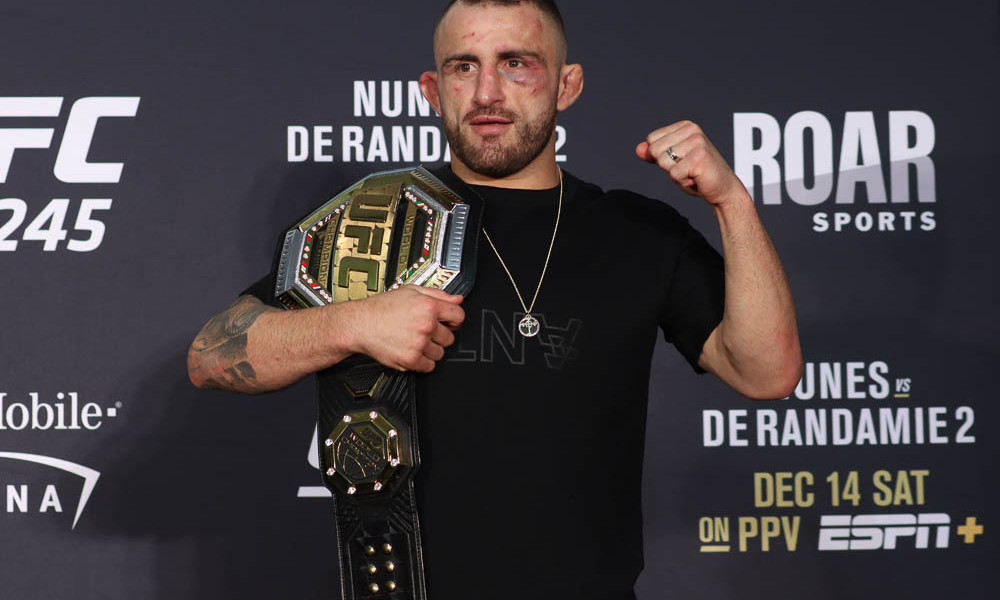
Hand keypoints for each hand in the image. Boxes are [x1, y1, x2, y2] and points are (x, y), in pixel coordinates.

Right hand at [345, 285, 464, 372]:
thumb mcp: (410, 291)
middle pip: (450, 337)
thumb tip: (457, 299)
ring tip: (415, 340)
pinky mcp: (411, 359)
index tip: (447, 322)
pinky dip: (422, 362)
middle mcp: (426, 324)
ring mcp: (419, 343)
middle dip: (439, 335)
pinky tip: (412, 350)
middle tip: (424, 331)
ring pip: (440, 353)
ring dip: (430, 349)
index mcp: (428, 306)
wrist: (360, 323)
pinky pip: (429, 366)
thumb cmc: (382, 308)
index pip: (459, 316)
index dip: (453, 319)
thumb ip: (438, 294)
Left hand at [635, 120, 747, 206]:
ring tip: (692, 173)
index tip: (680, 161)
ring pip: (663, 162)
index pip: (652, 140)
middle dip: (667, 166)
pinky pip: (673, 174)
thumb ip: (654, 154)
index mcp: (685, 126)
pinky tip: (696, 178)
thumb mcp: (672, 162)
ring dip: (675, 174)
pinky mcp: (699, 157)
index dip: (661, 156)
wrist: (723, 189)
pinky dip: (682, 181)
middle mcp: (692, 130)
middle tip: (687, 168)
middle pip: (655, 150)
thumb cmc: (698, 175)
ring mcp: (697, 142)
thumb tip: (638, 149)